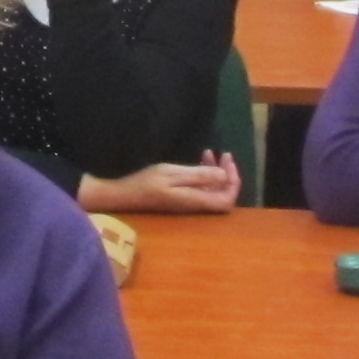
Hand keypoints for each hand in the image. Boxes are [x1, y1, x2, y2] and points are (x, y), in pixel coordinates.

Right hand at [78, 158, 239, 215]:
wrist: (124, 196)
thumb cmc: (146, 183)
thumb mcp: (171, 174)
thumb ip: (198, 175)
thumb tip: (224, 176)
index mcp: (196, 200)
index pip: (227, 199)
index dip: (233, 182)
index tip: (227, 161)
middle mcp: (196, 205)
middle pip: (222, 194)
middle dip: (227, 174)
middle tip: (224, 154)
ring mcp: (189, 203)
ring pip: (212, 189)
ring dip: (215, 172)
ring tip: (211, 153)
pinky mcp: (182, 199)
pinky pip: (201, 188)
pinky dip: (204, 174)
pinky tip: (199, 160)